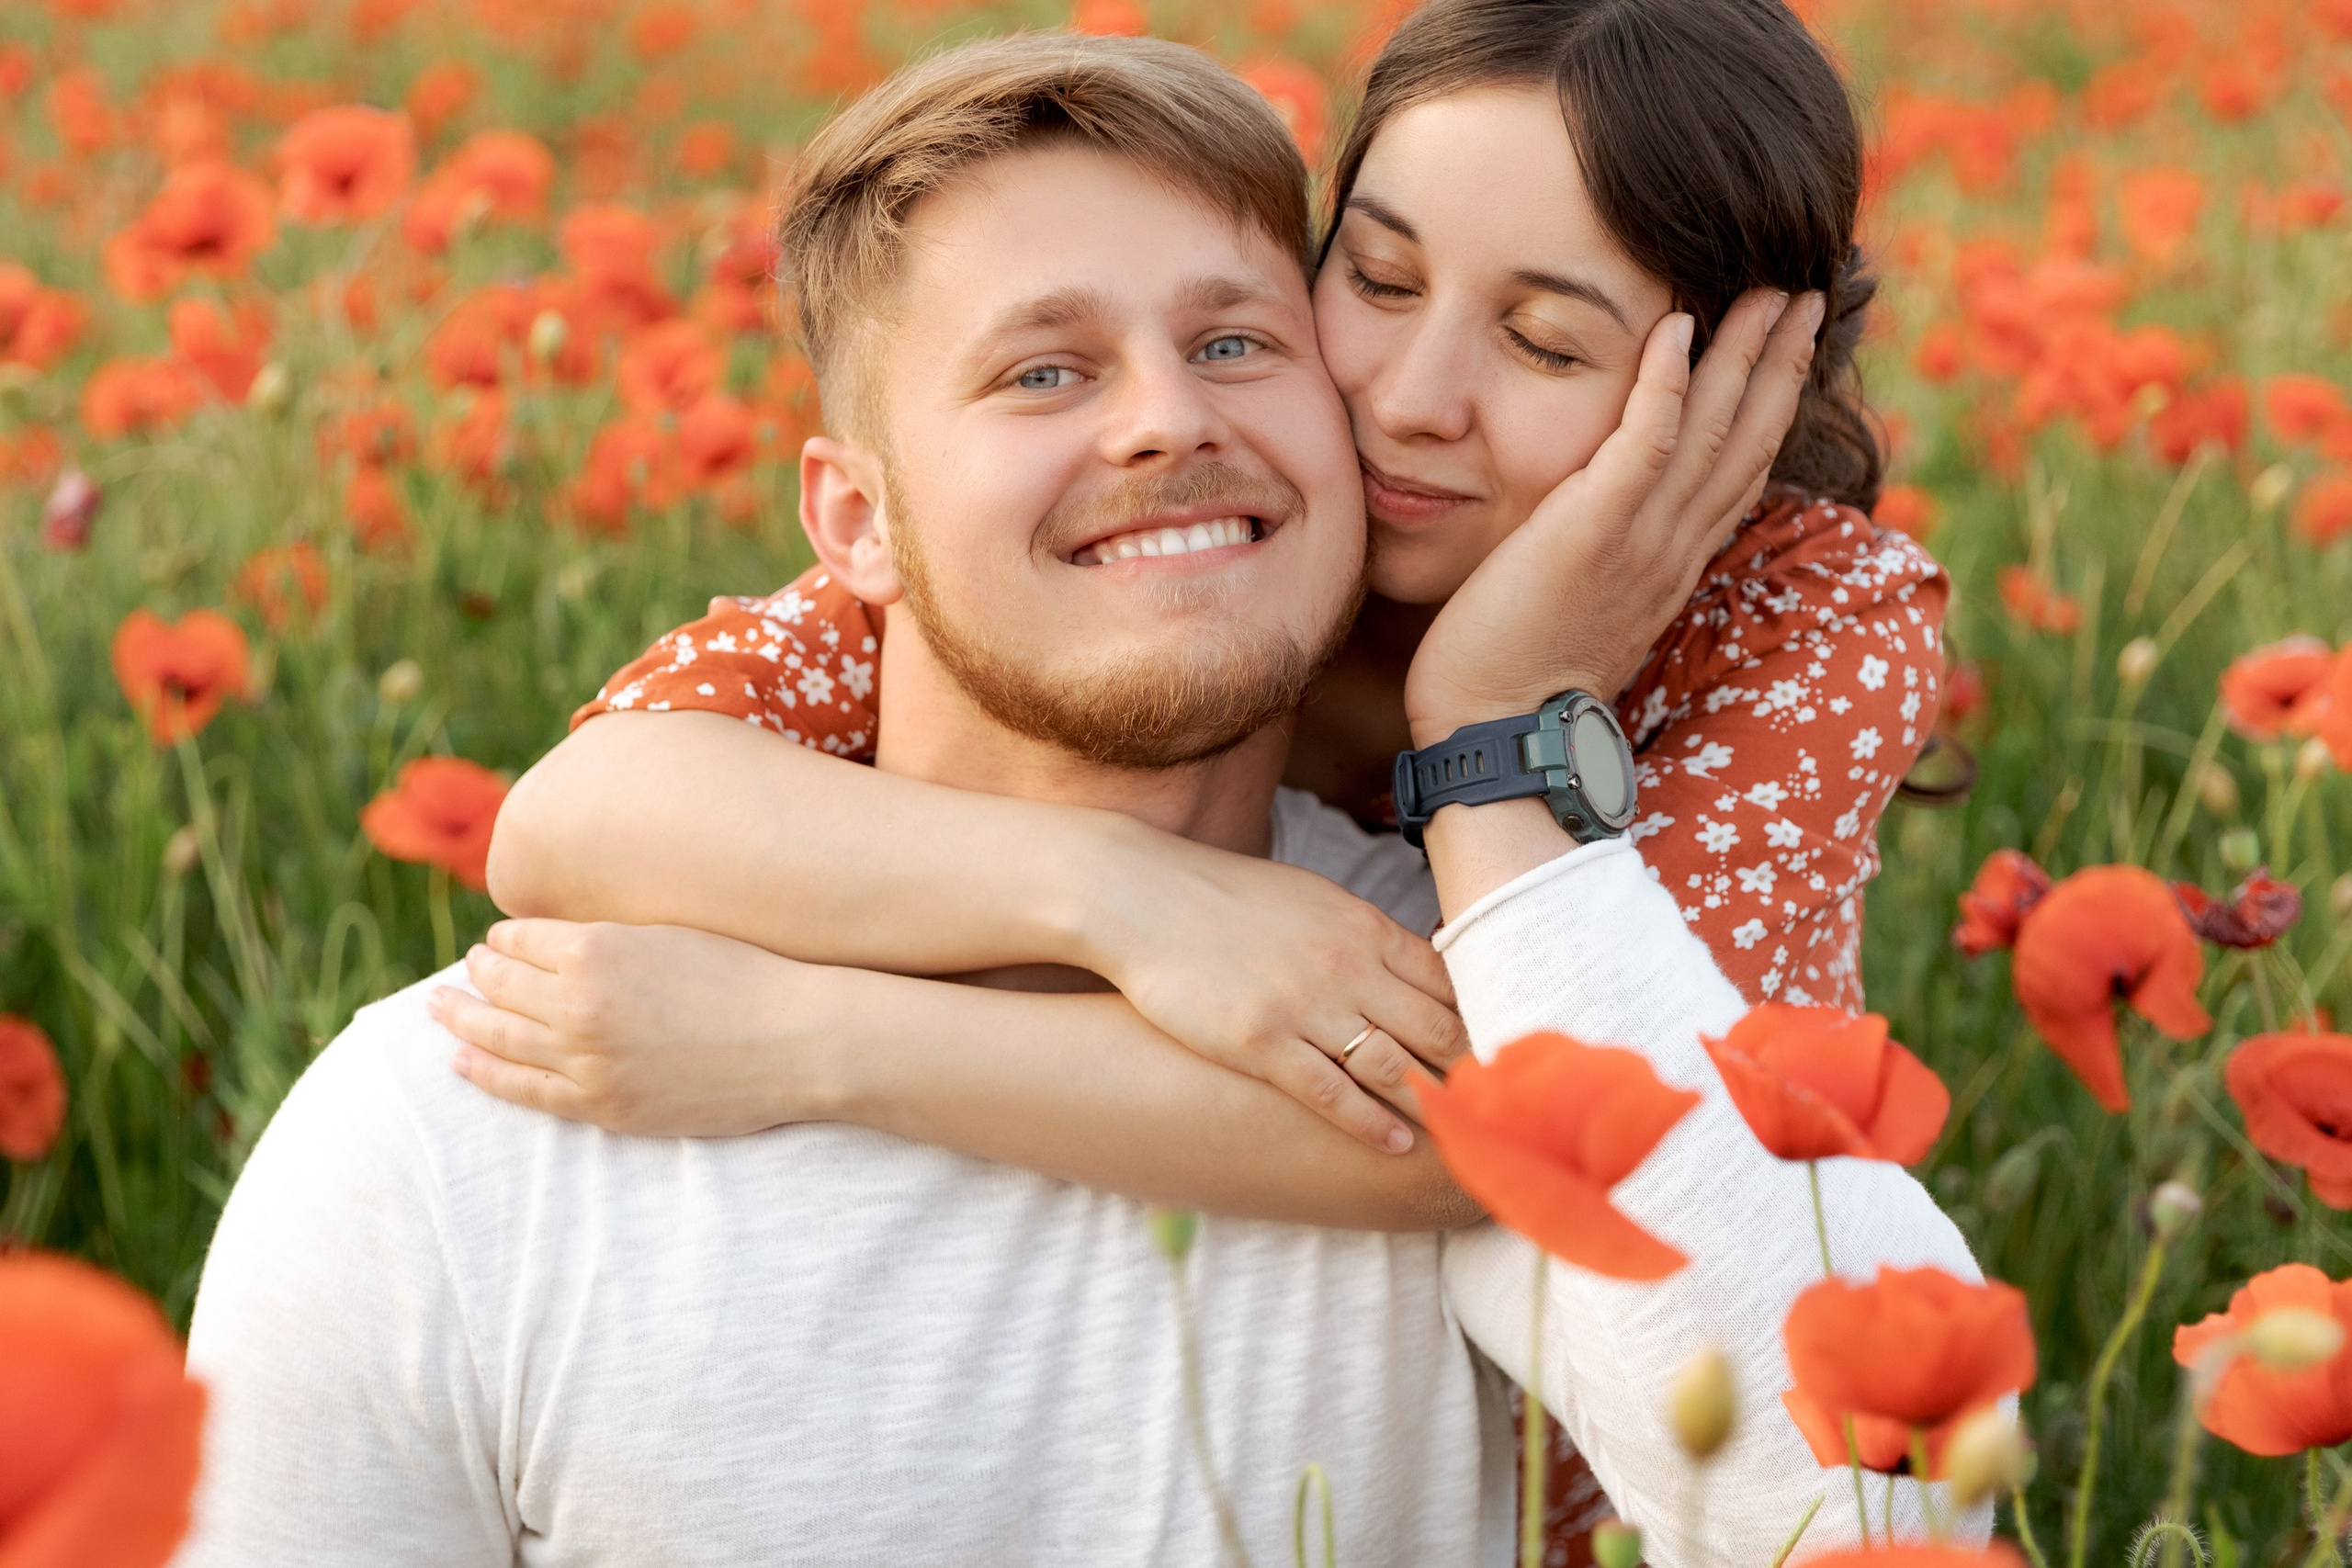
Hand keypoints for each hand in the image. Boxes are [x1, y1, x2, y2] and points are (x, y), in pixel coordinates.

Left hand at [429, 920, 843, 1136]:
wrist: (796, 1042)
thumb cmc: (745, 976)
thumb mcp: (669, 934)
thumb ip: (605, 939)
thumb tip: (551, 942)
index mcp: (596, 949)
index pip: (518, 938)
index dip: (504, 938)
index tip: (499, 941)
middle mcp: (577, 1003)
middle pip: (498, 984)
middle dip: (476, 974)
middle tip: (462, 972)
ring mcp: (584, 1060)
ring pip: (496, 1036)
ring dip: (462, 1019)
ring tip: (439, 1009)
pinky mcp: (600, 1105)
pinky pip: (523, 1089)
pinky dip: (484, 1072)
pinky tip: (461, 1061)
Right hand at [1079, 824, 1469, 1153]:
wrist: (1138, 895)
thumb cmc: (1223, 896)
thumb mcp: (1310, 899)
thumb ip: (1363, 935)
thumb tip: (1412, 965)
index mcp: (1363, 926)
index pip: (1450, 982)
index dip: (1484, 1022)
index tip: (1505, 1056)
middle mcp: (1346, 966)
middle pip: (1437, 1030)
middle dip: (1474, 1073)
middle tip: (1502, 1109)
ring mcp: (1304, 1007)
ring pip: (1393, 1068)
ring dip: (1435, 1106)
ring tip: (1464, 1137)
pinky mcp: (1259, 1043)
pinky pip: (1331, 1093)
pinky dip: (1371, 1123)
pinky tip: (1397, 1143)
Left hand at [1403, 287, 1825, 745]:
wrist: (1493, 732)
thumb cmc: (1515, 678)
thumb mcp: (1584, 611)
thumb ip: (1606, 563)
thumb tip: (1599, 533)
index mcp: (1674, 564)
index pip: (1739, 470)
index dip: (1771, 404)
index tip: (1789, 345)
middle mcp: (1674, 548)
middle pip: (1749, 438)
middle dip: (1782, 360)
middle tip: (1810, 290)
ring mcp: (1641, 540)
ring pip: (1714, 428)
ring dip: (1746, 352)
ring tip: (1773, 288)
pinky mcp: (1592, 531)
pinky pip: (1644, 443)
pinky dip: (1666, 383)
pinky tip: (1680, 325)